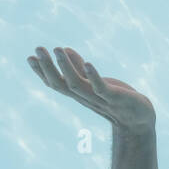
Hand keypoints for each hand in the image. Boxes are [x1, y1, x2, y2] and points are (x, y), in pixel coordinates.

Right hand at [27, 46, 155, 134]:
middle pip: (61, 84)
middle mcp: (84, 97)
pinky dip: (94, 77)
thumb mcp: (93, 81)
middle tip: (38, 49)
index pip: (55, 83)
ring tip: (58, 49)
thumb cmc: (114, 99)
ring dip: (67, 67)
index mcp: (78, 94)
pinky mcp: (115, 98)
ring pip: (77, 85)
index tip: (30, 57)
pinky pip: (101, 88)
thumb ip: (78, 67)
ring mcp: (99, 99)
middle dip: (48, 67)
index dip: (42, 72)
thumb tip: (63, 50)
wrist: (138, 119)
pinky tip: (89, 63)